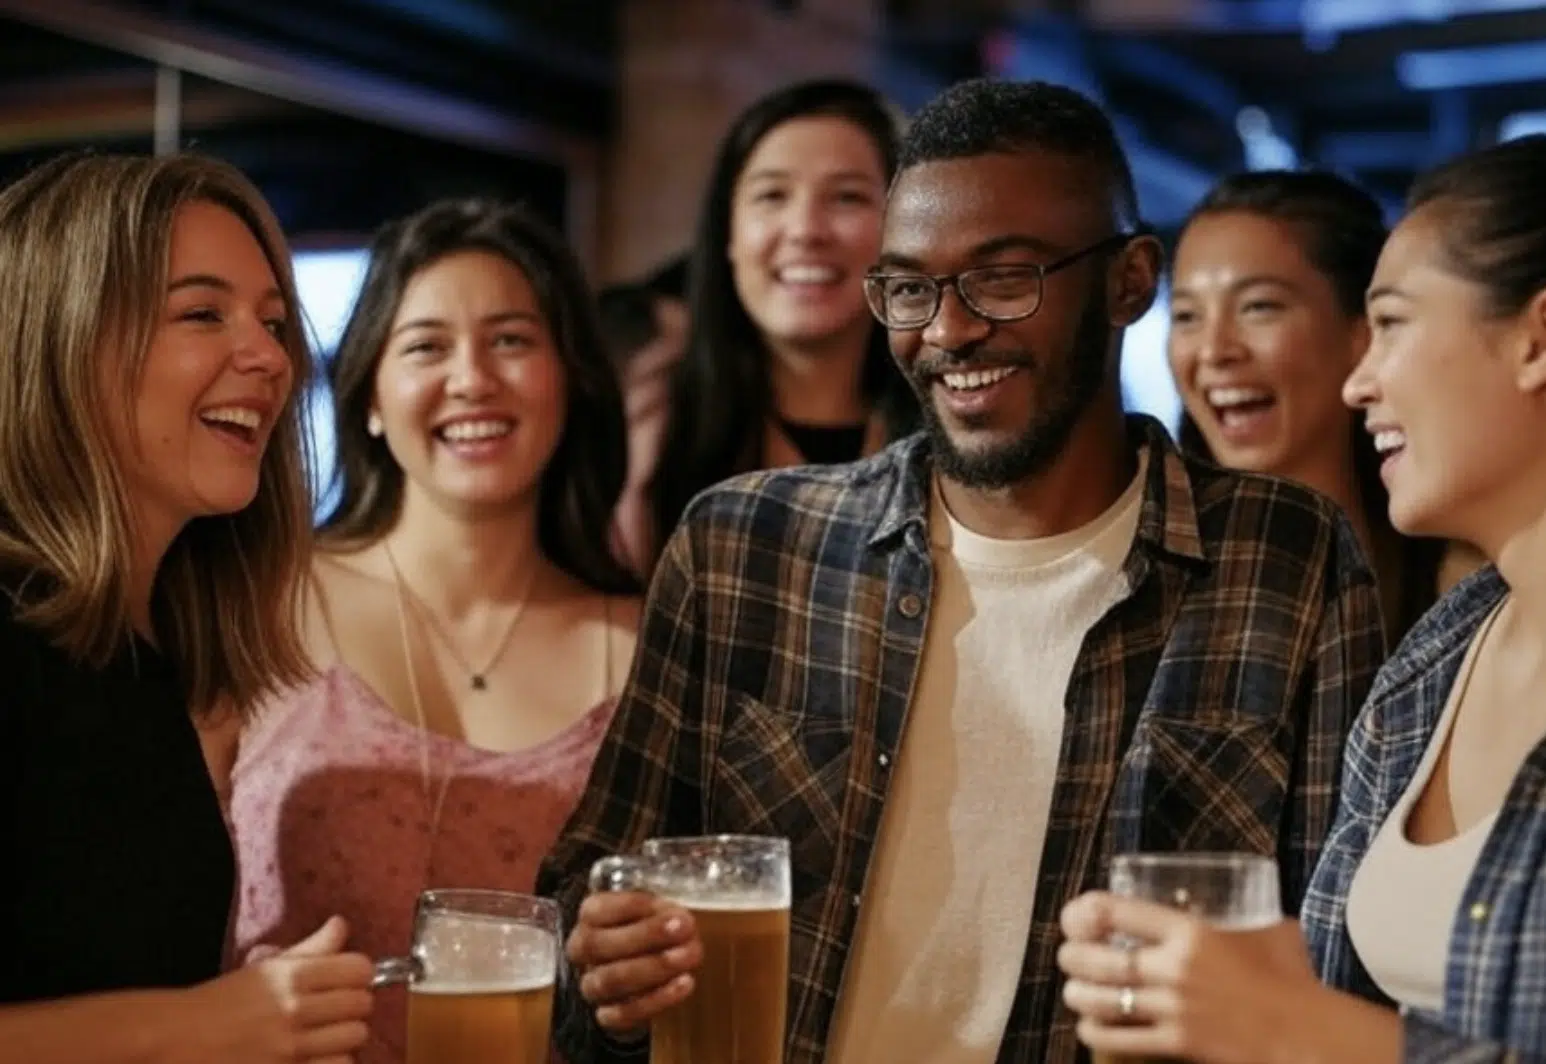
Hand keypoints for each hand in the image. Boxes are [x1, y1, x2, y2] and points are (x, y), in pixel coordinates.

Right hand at [179, 916, 372, 1062]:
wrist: (176, 1040)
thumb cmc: (222, 1003)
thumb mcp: (266, 968)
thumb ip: (311, 949)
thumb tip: (341, 925)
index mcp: (291, 976)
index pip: (360, 969)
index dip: (358, 974)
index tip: (347, 981)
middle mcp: (294, 1010)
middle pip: (362, 1005)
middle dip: (353, 1006)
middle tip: (334, 1010)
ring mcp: (289, 1048)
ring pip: (355, 1039)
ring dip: (344, 1038)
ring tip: (324, 1036)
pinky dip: (331, 1062)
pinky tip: (315, 1056)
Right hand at [566, 890, 702, 1034]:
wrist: (649, 965)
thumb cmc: (652, 928)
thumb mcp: (655, 909)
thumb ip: (661, 910)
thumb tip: (679, 918)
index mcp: (589, 916)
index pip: (596, 910)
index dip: (632, 907)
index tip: (667, 907)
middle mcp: (583, 950)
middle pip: (599, 945)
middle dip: (646, 936)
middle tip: (682, 928)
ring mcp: (591, 985)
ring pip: (611, 981)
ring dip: (654, 967)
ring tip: (688, 955)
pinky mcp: (607, 1015)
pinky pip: (624, 1014)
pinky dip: (657, 1000)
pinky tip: (685, 982)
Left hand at [1057, 891, 1315, 1063]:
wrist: (1307, 1033)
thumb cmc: (1291, 977)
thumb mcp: (1264, 930)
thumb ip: (1241, 915)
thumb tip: (1238, 898)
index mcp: (1190, 932)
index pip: (1117, 912)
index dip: (1086, 911)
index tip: (1076, 914)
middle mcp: (1174, 968)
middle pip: (1099, 959)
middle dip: (1072, 957)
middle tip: (1068, 956)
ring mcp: (1173, 1007)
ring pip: (1102, 999)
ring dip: (1077, 994)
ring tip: (1073, 990)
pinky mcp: (1176, 1043)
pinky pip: (1120, 1039)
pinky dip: (1096, 1032)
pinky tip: (1089, 1025)